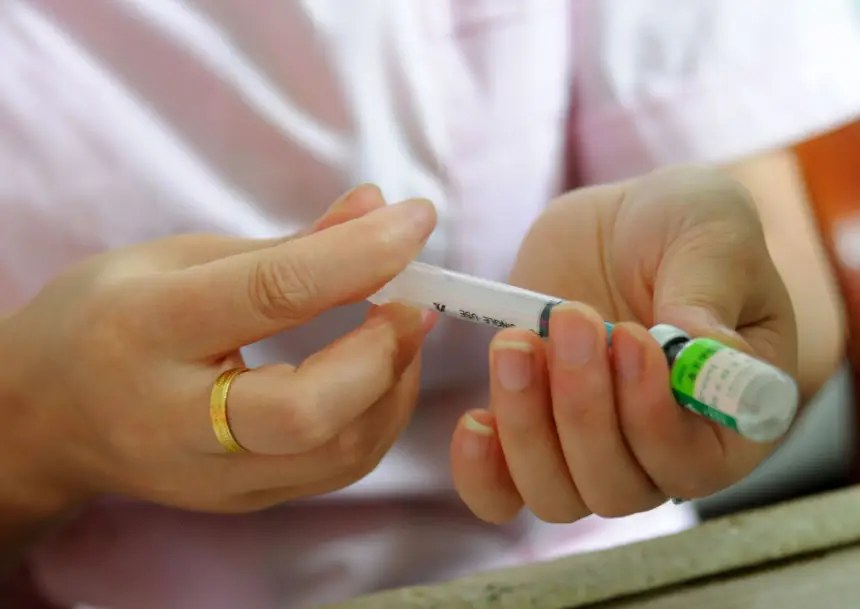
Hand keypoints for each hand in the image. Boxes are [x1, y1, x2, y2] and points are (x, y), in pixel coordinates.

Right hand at [0, 185, 436, 515]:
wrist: (45, 419)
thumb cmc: (107, 320)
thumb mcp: (180, 258)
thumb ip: (289, 244)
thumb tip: (377, 208)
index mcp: (148, 329)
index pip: (273, 293)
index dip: (359, 254)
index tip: (415, 219)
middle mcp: (177, 419)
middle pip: (309, 412)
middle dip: (383, 351)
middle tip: (410, 300)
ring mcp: (211, 476)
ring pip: (338, 453)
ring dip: (394, 384)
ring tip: (398, 330)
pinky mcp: (241, 501)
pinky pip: (336, 468)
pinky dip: (377, 415)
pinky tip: (376, 372)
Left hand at [450, 166, 796, 522]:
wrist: (620, 225)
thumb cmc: (685, 227)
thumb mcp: (713, 231)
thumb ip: (710, 291)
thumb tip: (699, 347)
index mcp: (727, 419)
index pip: (695, 464)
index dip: (655, 417)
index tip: (630, 338)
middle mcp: (660, 452)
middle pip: (615, 486)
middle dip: (583, 407)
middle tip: (570, 318)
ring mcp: (592, 449)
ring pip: (555, 492)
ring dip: (528, 425)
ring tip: (517, 342)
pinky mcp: (534, 431)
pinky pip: (502, 491)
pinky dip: (481, 472)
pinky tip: (474, 421)